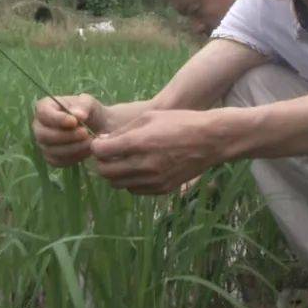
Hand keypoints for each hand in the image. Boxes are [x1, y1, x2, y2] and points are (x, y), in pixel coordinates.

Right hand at [32, 94, 106, 166]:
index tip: (74, 122)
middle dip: (66, 136)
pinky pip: (57, 161)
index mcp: (45, 107)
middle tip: (85, 133)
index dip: (57, 119)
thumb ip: (83, 106)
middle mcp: (39, 126)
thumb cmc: (88, 112)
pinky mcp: (50, 157)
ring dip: (72, 148)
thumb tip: (77, 115)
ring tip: (90, 142)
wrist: (96, 128)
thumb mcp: (89, 103)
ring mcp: (43, 143)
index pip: (43, 113)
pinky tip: (86, 151)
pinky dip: (73, 158)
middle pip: (43, 134)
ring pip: (50, 150)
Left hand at [90, 109, 226, 194]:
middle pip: (105, 172)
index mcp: (139, 142)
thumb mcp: (149, 117)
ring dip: (115, 174)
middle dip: (102, 162)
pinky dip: (130, 181)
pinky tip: (137, 169)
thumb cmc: (180, 122)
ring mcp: (154, 180)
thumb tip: (104, 142)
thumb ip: (123, 131)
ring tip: (122, 162)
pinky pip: (135, 190)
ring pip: (118, 184)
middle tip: (107, 154)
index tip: (101, 143)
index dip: (96, 146)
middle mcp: (144, 164)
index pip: (101, 152)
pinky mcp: (163, 189)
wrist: (211, 140)